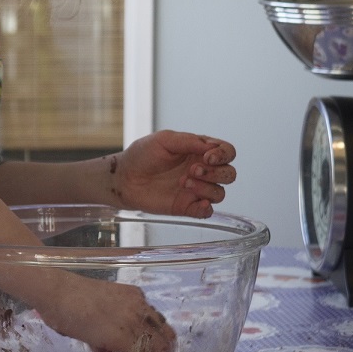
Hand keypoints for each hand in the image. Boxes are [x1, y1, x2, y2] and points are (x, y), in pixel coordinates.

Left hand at [36, 273, 176, 351]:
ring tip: (157, 343)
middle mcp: (133, 320)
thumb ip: (106, 351)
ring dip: (160, 335)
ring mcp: (135, 303)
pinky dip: (149, 316)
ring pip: (160, 323)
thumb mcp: (88, 341)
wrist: (59, 290)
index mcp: (120, 338)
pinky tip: (141, 321)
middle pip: (161, 342)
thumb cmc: (67, 320)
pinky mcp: (133, 291)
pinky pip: (148, 307)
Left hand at [114, 130, 236, 217]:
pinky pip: (208, 211)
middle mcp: (202, 171)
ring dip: (207, 188)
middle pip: (229, 174)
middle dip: (216, 173)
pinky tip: (197, 202)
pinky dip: (206, 208)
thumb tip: (211, 147)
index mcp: (200, 152)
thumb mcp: (164, 140)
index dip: (223, 155)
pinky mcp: (187, 207)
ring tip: (183, 182)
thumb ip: (189, 141)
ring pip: (220, 193)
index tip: (208, 157)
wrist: (124, 177)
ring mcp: (196, 190)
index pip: (227, 152)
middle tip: (192, 170)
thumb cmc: (142, 155)